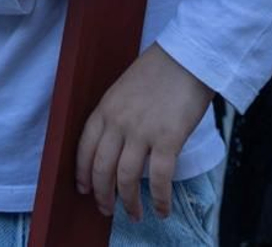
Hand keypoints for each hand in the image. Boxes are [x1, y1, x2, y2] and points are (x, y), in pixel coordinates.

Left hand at [75, 44, 212, 221]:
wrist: (188, 56)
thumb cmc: (160, 70)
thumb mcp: (124, 88)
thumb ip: (117, 114)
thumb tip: (117, 144)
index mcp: (106, 108)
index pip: (84, 148)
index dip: (82, 173)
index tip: (83, 189)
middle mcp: (119, 122)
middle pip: (102, 168)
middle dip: (102, 195)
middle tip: (106, 210)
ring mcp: (142, 131)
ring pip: (127, 178)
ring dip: (128, 202)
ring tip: (134, 214)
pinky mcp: (168, 139)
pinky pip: (160, 178)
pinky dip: (159, 199)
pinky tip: (161, 210)